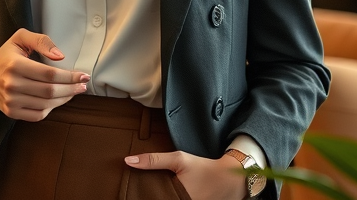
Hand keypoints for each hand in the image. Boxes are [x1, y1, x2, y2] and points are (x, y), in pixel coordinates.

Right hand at [0, 28, 88, 122]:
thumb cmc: (5, 56)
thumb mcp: (20, 38)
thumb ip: (41, 41)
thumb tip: (60, 56)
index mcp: (15, 65)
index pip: (49, 74)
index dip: (69, 76)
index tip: (83, 75)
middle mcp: (12, 85)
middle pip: (50, 91)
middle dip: (71, 88)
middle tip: (83, 85)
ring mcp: (11, 101)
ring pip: (46, 104)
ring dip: (65, 99)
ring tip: (74, 91)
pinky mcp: (12, 112)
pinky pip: (38, 115)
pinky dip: (51, 109)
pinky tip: (57, 100)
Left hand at [125, 150, 245, 199]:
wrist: (228, 179)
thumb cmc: (203, 168)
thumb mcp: (178, 160)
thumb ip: (153, 160)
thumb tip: (128, 160)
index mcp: (174, 199)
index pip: (150, 199)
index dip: (141, 195)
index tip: (132, 193)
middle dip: (150, 196)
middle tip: (141, 191)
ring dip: (159, 197)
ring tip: (156, 191)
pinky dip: (171, 198)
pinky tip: (169, 193)